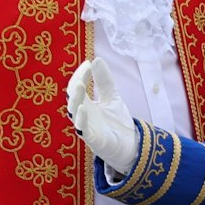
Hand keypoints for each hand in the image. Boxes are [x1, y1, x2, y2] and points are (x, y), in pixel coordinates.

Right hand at [67, 58, 140, 174]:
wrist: (130, 145)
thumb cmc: (117, 122)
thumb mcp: (112, 97)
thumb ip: (104, 81)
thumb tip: (97, 59)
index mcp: (86, 103)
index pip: (77, 86)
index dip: (81, 74)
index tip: (88, 63)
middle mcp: (82, 114)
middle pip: (73, 97)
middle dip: (77, 84)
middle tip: (84, 71)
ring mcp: (86, 127)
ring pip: (74, 112)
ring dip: (76, 99)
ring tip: (80, 85)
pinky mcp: (92, 139)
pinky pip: (82, 130)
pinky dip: (81, 120)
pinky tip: (82, 109)